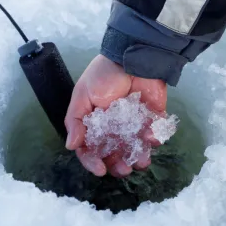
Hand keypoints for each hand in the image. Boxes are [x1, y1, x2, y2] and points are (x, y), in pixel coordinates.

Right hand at [64, 54, 166, 176]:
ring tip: (142, 160)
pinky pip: (155, 134)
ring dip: (139, 157)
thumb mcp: (83, 95)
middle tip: (124, 169)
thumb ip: (75, 121)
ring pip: (136, 149)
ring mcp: (134, 125)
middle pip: (115, 154)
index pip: (90, 149)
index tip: (100, 170)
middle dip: (119, 165)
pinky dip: (155, 138)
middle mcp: (113, 128)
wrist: (132, 55)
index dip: (93, 161)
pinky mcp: (152, 118)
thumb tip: (71, 146)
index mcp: (94, 125)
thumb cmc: (103, 74)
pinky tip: (151, 135)